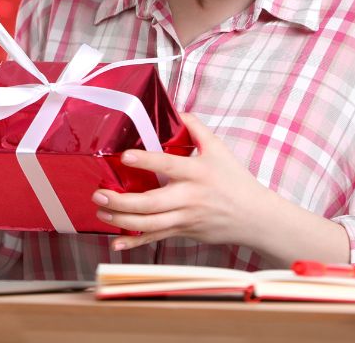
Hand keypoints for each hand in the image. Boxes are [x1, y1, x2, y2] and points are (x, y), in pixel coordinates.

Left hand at [91, 114, 272, 251]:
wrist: (255, 217)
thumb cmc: (236, 180)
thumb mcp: (219, 149)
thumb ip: (196, 128)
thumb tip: (176, 111)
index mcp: (197, 173)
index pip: (168, 165)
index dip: (146, 161)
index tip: (125, 156)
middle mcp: (190, 198)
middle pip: (152, 203)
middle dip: (122, 200)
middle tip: (99, 193)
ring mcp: (186, 218)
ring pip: (150, 224)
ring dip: (122, 219)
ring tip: (101, 210)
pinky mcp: (184, 232)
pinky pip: (157, 239)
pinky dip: (135, 243)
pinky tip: (117, 243)